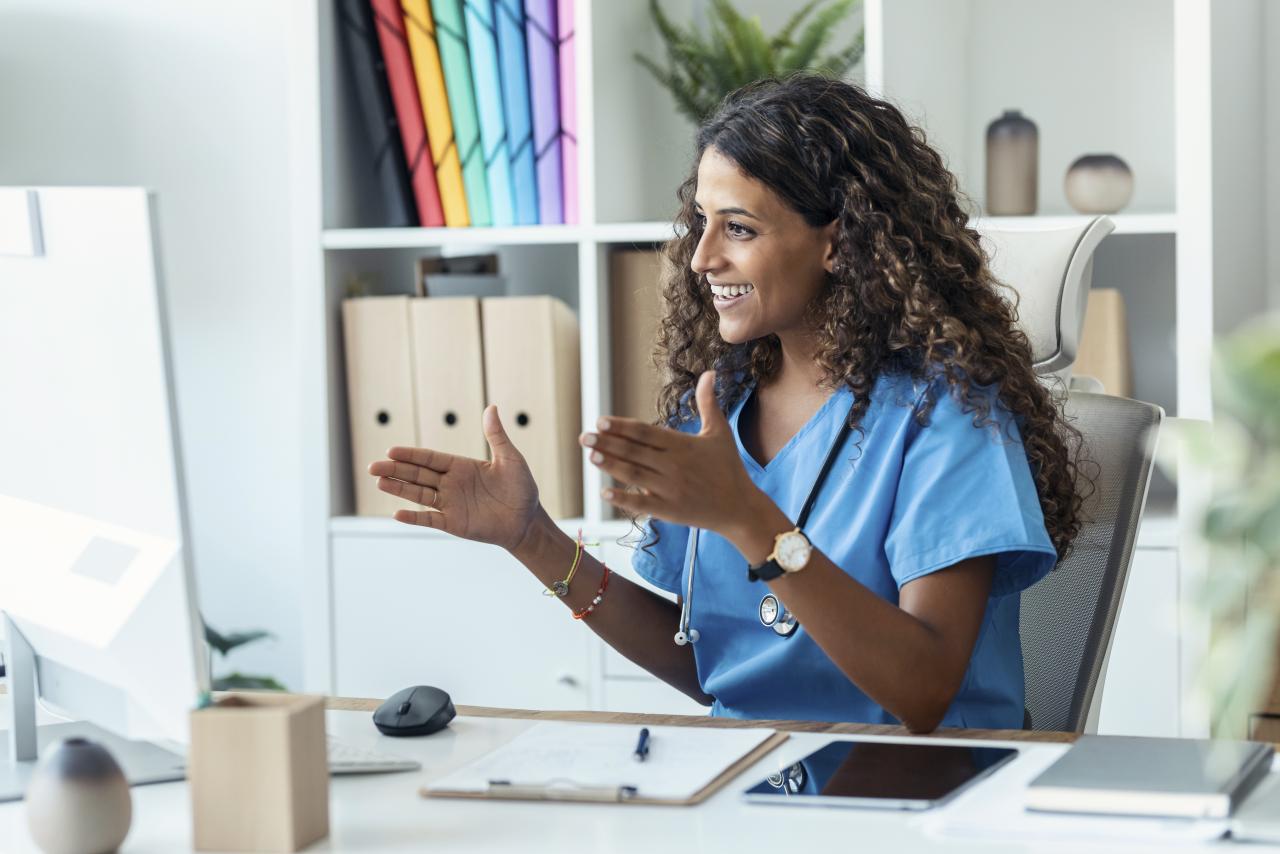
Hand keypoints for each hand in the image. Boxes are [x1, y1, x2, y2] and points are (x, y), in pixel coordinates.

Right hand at [368, 405, 541, 551]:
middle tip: (373, 467)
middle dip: (395, 470)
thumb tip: (491, 407)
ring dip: (399, 489)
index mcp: (461, 466)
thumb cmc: (521, 488)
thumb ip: (497, 436)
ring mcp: (450, 504)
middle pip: (418, 475)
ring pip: (419, 495)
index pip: (430, 458)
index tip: (391, 450)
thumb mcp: (511, 459)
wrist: (527, 520)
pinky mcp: (454, 523)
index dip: (411, 455)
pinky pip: (430, 519)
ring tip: (378, 482)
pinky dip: (414, 517)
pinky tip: (397, 514)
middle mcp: (451, 483)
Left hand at [581, 370, 764, 537]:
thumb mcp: (719, 432)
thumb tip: (709, 373)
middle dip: (607, 444)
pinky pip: (642, 504)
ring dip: (610, 466)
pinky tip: (604, 493)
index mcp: (682, 445)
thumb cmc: (728, 467)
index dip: (622, 427)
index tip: (600, 421)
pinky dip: (623, 499)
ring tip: (590, 457)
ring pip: (634, 475)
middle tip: (584, 437)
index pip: (645, 433)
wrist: (740, 507)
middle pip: (635, 452)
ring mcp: (670, 489)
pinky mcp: (669, 510)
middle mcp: (674, 466)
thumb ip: (708, 403)